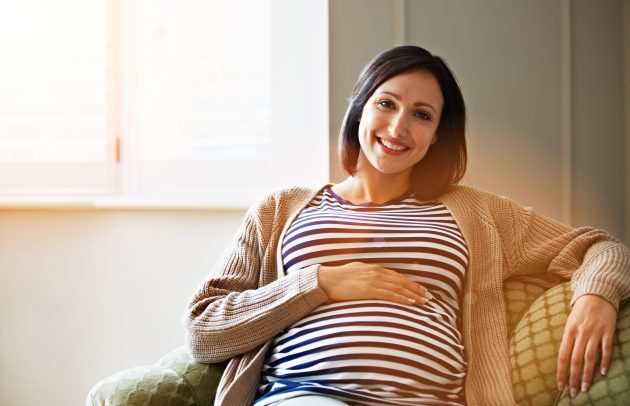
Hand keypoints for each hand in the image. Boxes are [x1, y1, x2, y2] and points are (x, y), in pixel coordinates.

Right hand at [317, 262, 431, 304]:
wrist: (325, 280)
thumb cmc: (338, 277)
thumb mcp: (355, 271)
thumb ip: (367, 274)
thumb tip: (373, 280)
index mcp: (374, 268)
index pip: (397, 276)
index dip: (411, 283)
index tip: (421, 289)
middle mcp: (376, 272)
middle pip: (402, 281)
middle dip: (417, 289)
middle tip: (429, 297)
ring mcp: (373, 280)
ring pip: (399, 288)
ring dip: (413, 295)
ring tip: (424, 301)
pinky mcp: (368, 289)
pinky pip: (389, 294)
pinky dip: (402, 298)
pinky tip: (411, 302)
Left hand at [556, 294, 616, 396]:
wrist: (596, 294)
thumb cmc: (581, 312)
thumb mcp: (570, 323)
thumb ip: (568, 340)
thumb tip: (564, 359)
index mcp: (568, 331)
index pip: (562, 355)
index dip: (561, 372)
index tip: (560, 385)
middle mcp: (580, 333)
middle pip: (575, 359)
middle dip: (573, 378)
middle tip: (574, 392)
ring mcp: (595, 332)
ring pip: (589, 357)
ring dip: (587, 374)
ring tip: (585, 387)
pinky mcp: (608, 331)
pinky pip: (606, 349)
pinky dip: (604, 361)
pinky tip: (603, 372)